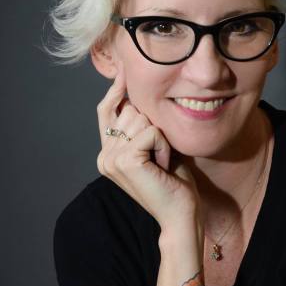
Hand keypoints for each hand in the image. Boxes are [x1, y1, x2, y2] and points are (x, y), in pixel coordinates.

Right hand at [96, 63, 201, 230]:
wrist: (180, 214)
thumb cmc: (174, 183)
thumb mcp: (157, 147)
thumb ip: (145, 126)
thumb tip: (141, 94)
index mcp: (107, 153)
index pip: (105, 110)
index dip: (116, 89)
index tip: (126, 70)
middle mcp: (104, 155)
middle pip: (129, 110)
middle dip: (153, 125)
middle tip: (161, 155)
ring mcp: (111, 158)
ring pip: (141, 118)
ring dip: (161, 138)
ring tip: (162, 162)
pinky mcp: (125, 160)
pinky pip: (151, 131)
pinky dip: (164, 146)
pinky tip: (163, 166)